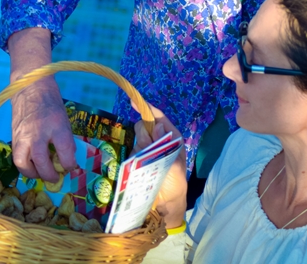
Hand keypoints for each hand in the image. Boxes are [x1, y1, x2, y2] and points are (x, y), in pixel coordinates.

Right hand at [11, 80, 77, 182]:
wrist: (30, 86)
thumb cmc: (51, 102)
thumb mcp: (64, 119)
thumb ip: (66, 140)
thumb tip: (68, 159)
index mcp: (56, 125)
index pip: (64, 152)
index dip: (69, 164)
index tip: (71, 167)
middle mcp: (38, 132)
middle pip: (41, 161)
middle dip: (49, 175)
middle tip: (56, 178)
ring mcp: (22, 135)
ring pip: (22, 163)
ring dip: (32, 173)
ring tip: (40, 174)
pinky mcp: (13, 136)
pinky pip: (16, 156)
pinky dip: (24, 165)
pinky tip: (32, 165)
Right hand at [133, 103, 186, 228]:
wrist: (165, 205)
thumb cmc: (174, 183)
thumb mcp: (173, 165)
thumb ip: (164, 146)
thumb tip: (157, 126)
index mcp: (172, 137)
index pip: (159, 118)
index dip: (148, 109)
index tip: (135, 102)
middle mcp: (158, 141)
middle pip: (145, 126)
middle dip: (144, 135)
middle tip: (149, 151)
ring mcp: (147, 149)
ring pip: (138, 139)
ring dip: (141, 149)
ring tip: (148, 165)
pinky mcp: (137, 159)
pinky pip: (132, 151)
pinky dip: (134, 158)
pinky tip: (140, 168)